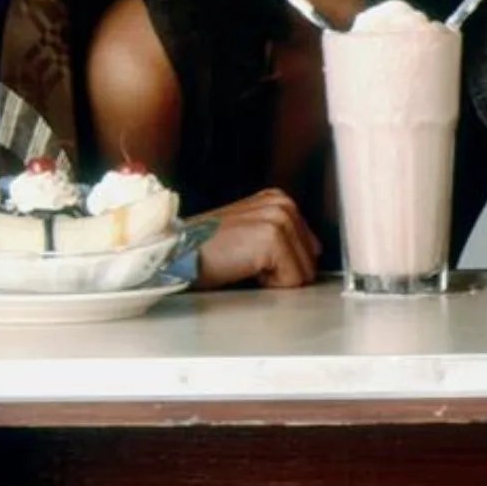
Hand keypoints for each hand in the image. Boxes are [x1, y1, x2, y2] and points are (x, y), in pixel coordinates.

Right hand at [192, 188, 321, 288]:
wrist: (175, 253)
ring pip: (304, 272)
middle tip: (246, 263)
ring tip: (243, 265)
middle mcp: (283, 204)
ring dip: (274, 279)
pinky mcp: (273, 239)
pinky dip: (269, 285)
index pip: (310, 247)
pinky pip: (292, 280)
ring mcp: (280, 219)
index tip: (255, 261)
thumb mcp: (249, 233)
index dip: (284, 265)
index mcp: (279, 200)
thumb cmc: (206, 250)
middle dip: (282, 272)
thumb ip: (281, 239)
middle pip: (310, 260)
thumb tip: (308, 263)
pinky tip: (243, 269)